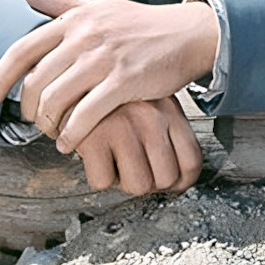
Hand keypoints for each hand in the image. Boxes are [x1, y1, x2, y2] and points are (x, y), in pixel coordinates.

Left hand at [0, 0, 219, 152]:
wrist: (187, 33)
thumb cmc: (142, 24)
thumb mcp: (99, 6)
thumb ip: (60, 3)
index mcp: (74, 21)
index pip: (21, 51)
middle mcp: (84, 37)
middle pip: (35, 82)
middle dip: (28, 109)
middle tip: (32, 121)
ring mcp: (104, 59)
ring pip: (56, 100)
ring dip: (48, 124)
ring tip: (52, 133)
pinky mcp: (124, 81)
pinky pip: (85, 115)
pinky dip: (72, 134)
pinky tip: (70, 142)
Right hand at [71, 96, 202, 194]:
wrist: (73, 79)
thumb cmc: (114, 96)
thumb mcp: (151, 102)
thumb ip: (167, 132)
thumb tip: (178, 179)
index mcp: (169, 111)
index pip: (191, 161)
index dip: (180, 182)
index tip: (169, 184)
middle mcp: (150, 119)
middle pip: (166, 178)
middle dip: (149, 182)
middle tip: (135, 169)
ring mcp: (124, 127)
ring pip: (138, 185)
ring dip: (124, 182)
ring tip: (116, 162)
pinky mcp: (94, 136)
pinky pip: (103, 181)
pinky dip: (98, 175)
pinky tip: (97, 157)